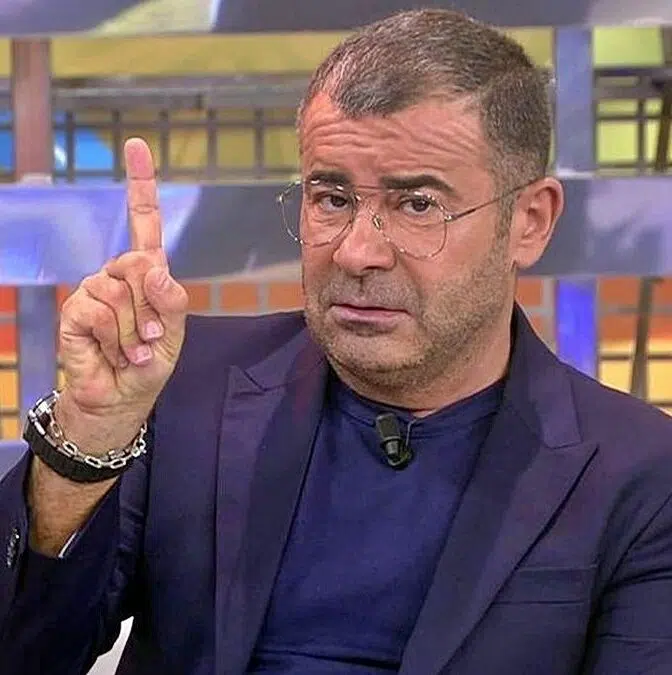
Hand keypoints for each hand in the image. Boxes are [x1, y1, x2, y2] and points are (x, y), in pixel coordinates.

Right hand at [56, 138, 187, 451]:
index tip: (136, 146)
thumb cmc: (149, 363)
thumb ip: (171, 299)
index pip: (144, 222)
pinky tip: (114, 354)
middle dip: (152, 308)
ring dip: (135, 331)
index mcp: (147, 274)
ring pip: (119, 292)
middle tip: (151, 338)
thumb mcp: (174, 333)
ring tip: (132, 350)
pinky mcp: (74, 311)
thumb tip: (152, 267)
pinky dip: (115, 339)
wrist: (121, 398)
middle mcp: (118, 275)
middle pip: (139, 262)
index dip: (141, 185)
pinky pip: (97, 311)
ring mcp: (93, 290)